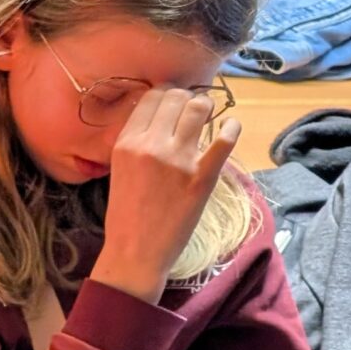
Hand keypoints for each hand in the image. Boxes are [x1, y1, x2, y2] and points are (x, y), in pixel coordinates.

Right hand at [91, 87, 241, 301]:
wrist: (135, 253)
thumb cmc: (125, 215)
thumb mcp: (119, 170)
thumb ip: (136, 143)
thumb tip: (159, 117)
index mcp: (127, 143)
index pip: (152, 98)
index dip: (167, 95)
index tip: (174, 104)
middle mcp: (151, 146)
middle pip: (177, 97)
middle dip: (188, 99)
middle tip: (192, 112)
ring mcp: (178, 161)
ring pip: (200, 108)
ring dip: (207, 108)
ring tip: (208, 118)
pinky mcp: (203, 177)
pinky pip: (225, 138)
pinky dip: (232, 127)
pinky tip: (230, 128)